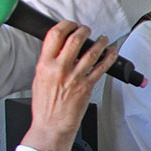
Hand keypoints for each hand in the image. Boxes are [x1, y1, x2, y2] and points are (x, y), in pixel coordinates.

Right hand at [19, 21, 115, 150]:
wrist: (52, 125)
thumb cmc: (45, 106)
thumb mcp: (39, 79)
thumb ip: (49, 62)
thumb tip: (59, 48)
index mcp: (44, 65)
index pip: (54, 35)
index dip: (65, 25)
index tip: (70, 25)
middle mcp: (60, 69)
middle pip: (75, 39)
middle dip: (83, 30)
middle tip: (86, 30)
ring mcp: (75, 77)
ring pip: (92, 52)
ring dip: (100, 42)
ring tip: (102, 39)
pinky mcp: (87, 86)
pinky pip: (102, 67)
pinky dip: (109, 57)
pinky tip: (112, 51)